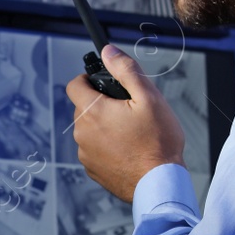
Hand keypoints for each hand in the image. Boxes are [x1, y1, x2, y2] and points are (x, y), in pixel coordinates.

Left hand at [65, 44, 185, 202]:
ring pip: (89, 129)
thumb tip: (108, 51)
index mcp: (92, 112)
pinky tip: (128, 149)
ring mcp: (85, 154)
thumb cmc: (158, 143)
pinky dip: (107, 146)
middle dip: (101, 104)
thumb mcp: (148, 97)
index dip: (88, 79)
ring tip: (131, 132)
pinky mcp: (92, 169)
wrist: (159, 183)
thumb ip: (125, 70)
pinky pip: (95, 149)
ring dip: (104, 126)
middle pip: (83, 107)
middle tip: (127, 110)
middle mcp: (82, 133)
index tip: (102, 83)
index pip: (74, 85)